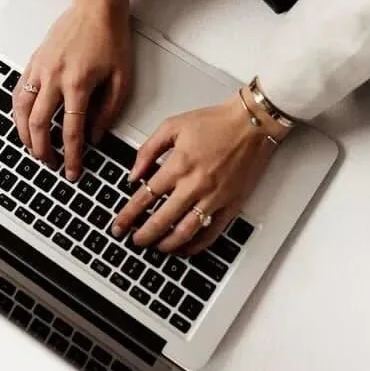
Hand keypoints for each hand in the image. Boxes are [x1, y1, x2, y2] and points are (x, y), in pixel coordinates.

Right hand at [13, 0, 131, 178]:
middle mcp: (54, 77)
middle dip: (43, 150)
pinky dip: (18, 111)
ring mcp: (40, 68)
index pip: (71, 130)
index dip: (71, 156)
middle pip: (40, 124)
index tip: (73, 170)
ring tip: (33, 149)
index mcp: (78, 83)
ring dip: (24, 135)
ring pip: (22, 110)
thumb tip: (95, 135)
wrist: (96, 7)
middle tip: (51, 164)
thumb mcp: (121, 78)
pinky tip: (23, 122)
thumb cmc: (110, 37)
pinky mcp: (34, 61)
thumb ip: (108, 111)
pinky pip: (18, 92)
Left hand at [112, 91, 286, 254]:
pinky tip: (185, 248)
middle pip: (161, 220)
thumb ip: (148, 150)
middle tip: (134, 241)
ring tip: (156, 247)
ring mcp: (213, 198)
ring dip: (167, 245)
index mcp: (178, 165)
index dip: (128, 215)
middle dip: (143, 235)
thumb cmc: (215, 122)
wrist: (251, 123)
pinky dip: (195, 245)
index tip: (119, 225)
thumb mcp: (172, 125)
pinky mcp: (230, 204)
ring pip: (185, 232)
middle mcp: (194, 185)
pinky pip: (211, 233)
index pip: (145, 197)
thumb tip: (133, 174)